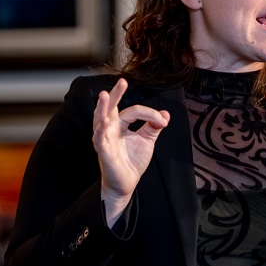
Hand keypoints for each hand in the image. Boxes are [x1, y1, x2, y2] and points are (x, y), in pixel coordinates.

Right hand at [93, 78, 169, 219]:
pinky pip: (100, 140)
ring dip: (102, 108)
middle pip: (110, 108)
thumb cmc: (132, 160)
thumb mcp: (147, 140)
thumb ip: (154, 126)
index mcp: (120, 124)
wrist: (127, 183)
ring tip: (104, 96)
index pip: (133, 111)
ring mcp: (105, 140)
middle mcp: (110, 129)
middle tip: (122, 82)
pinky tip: (103, 122)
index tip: (162, 121)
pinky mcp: (104, 152)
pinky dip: (100, 131)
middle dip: (115, 95)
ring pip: (100, 121)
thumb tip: (165, 114)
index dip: (149, 113)